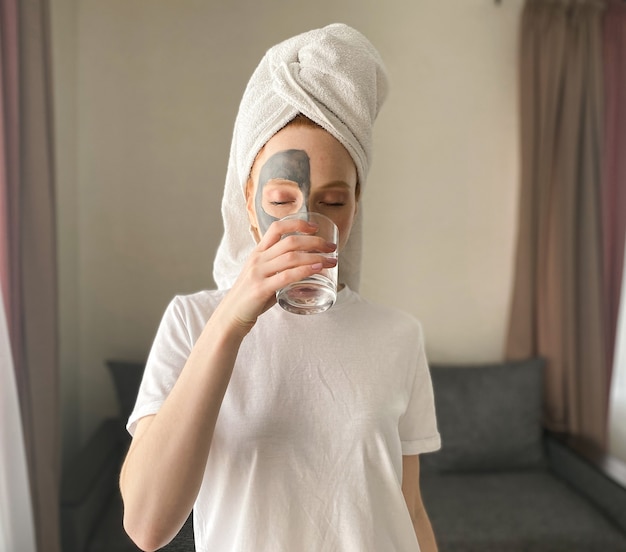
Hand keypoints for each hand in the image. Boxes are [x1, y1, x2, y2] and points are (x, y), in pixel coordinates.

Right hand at [217, 218, 336, 332]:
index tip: (315, 228)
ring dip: (315, 257)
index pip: (277, 228)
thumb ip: (279, 270)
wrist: (230, 316)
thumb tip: (304, 269)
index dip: (297, 224)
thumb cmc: (250, 297)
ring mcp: (258, 273)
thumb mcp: (262, 275)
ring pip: (291, 257)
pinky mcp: (261, 288)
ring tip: (331, 260)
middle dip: (315, 242)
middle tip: (332, 247)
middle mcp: (258, 259)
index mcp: (258, 253)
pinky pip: (287, 276)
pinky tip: (318, 269)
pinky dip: (305, 270)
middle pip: (290, 241)